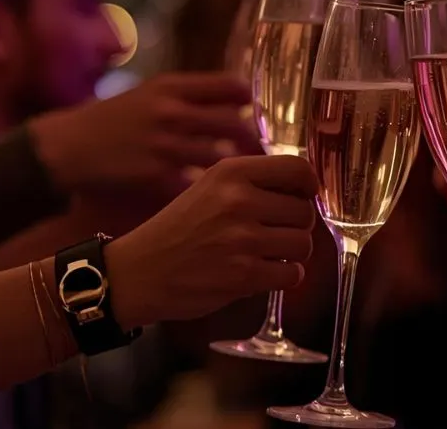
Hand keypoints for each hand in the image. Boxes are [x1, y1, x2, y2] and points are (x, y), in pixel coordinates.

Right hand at [29, 73, 260, 200]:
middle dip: (256, 146)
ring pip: (222, 161)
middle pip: (235, 127)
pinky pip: (196, 189)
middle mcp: (172, 112)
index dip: (252, 106)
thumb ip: (192, 96)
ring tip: (251, 187)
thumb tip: (240, 101)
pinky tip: (219, 204)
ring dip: (240, 176)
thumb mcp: (150, 93)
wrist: (66, 148)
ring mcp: (164, 146)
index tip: (260, 120)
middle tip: (268, 161)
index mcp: (173, 87)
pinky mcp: (155, 177)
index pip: (232, 88)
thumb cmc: (112, 119)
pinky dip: (210, 197)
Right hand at [106, 155, 317, 328]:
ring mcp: (242, 239)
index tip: (306, 196)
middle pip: (304, 211)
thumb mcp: (209, 188)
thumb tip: (304, 189)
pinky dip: (284, 276)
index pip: (297, 170)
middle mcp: (238, 200)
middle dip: (296, 226)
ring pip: (303, 244)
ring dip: (291, 254)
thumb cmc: (177, 230)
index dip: (309, 186)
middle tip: (274, 234)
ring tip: (266, 254)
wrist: (137, 272)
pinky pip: (292, 274)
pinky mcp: (243, 275)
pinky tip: (262, 273)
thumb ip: (252, 183)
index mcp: (230, 173)